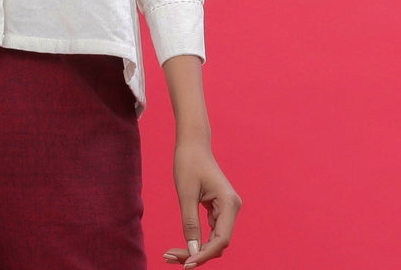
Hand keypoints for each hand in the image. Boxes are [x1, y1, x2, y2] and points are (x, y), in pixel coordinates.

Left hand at [162, 140, 240, 266]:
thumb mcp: (186, 193)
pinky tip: (180, 246)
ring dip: (195, 250)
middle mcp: (232, 209)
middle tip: (168, 258)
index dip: (204, 255)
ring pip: (213, 240)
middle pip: (217, 244)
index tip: (186, 264)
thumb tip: (193, 251)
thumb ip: (190, 223)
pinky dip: (196, 240)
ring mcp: (226, 210)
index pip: (220, 240)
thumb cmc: (188, 162)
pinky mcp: (218, 209)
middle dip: (195, 254)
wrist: (192, 142)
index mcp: (229, 204)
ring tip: (171, 255)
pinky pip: (209, 232)